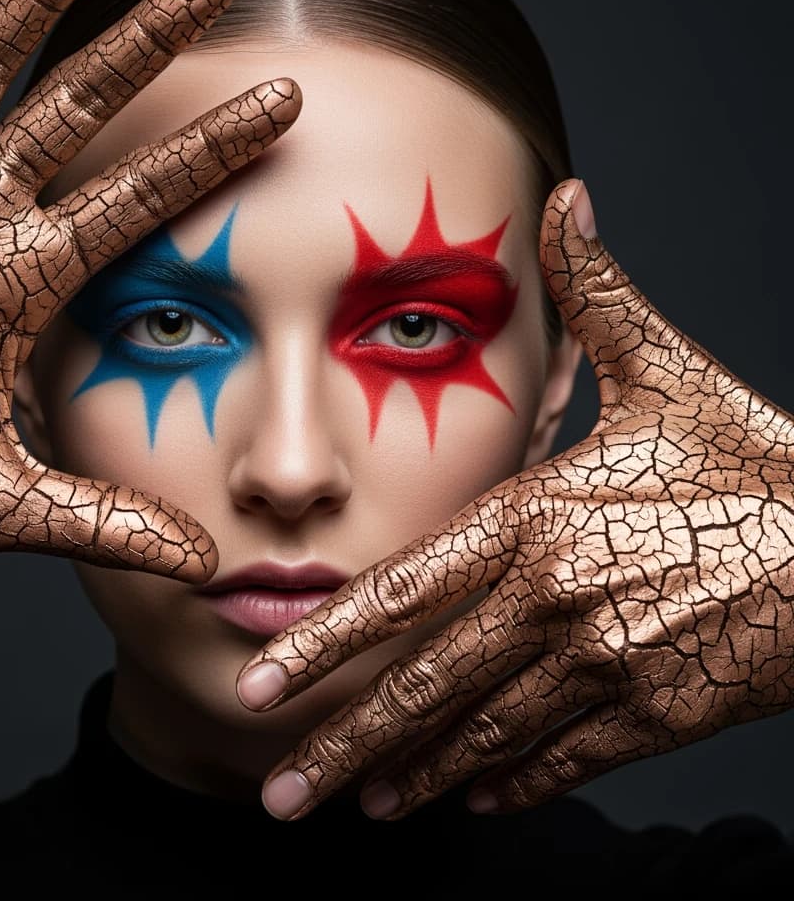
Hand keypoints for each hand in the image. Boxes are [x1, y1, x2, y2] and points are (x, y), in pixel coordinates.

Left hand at [236, 178, 793, 819]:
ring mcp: (602, 666)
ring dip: (413, 773)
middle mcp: (553, 598)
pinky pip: (558, 757)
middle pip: (425, 684)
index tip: (261, 682)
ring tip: (359, 803)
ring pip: (480, 733)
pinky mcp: (654, 715)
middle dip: (345, 742)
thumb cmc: (753, 459)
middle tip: (284, 794)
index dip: (325, 641)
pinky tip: (465, 797)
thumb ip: (598, 294)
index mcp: (537, 516)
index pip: (403, 589)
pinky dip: (506, 779)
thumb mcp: (667, 371)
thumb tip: (565, 201)